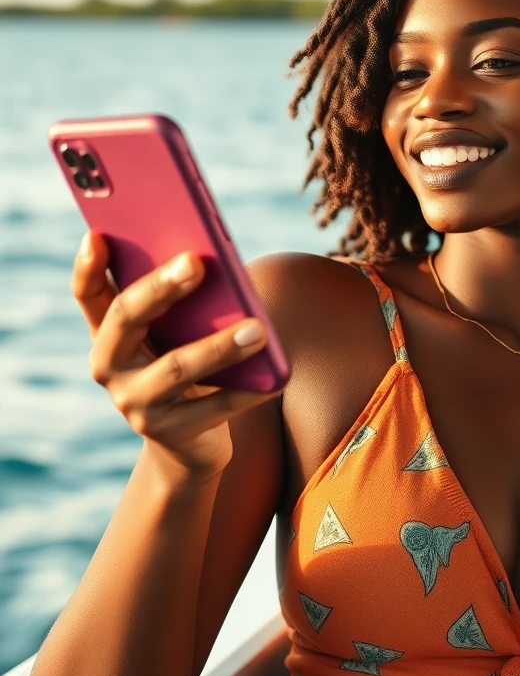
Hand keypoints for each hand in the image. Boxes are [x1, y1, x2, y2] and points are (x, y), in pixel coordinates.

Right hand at [72, 230, 281, 482]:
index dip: (88, 266)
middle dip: (161, 288)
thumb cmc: (189, 365)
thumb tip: (214, 262)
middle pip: (128, 318)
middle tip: (196, 262)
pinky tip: (275, 380)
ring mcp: (135, 403)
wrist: (190, 441)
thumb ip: (182, 303)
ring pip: (177, 368)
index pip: (90, 294)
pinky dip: (247, 392)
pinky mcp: (170, 433)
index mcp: (109, 332)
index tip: (96, 234)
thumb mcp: (178, 333)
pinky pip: (213, 409)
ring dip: (219, 347)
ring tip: (259, 329)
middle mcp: (110, 366)